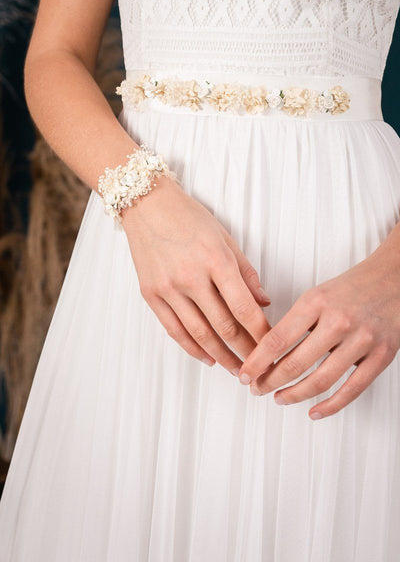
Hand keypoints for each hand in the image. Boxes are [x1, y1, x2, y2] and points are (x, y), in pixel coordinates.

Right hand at [121, 175, 271, 375]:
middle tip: (258, 366)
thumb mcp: (225, 237)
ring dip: (221, 356)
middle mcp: (191, 277)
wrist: (145, 204)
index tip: (272, 347)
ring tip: (237, 370)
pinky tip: (208, 358)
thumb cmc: (189, 217)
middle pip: (224, 326)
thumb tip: (263, 302)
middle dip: (245, 350)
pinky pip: (174, 330)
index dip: (261, 333)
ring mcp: (168, 288)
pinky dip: (192, 348)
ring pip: (199, 334)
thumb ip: (245, 272)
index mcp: (215, 260)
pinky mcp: (150, 295)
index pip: (244, 307)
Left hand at [237, 252, 399, 418]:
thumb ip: (294, 323)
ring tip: (280, 398)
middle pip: (295, 363)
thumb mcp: (316, 295)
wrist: (393, 278)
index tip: (245, 374)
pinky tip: (314, 411)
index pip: (277, 339)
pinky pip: (352, 389)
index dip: (257, 362)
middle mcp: (338, 321)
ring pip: (321, 380)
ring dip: (295, 395)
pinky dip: (331, 405)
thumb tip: (266, 353)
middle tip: (257, 388)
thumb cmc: (351, 288)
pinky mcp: (382, 356)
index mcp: (316, 303)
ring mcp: (362, 340)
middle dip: (270, 381)